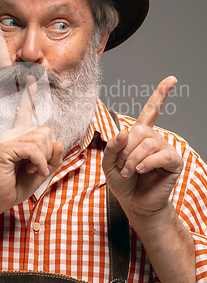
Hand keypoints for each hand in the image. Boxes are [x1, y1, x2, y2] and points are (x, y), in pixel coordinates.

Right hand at [0, 75, 62, 215]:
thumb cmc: (14, 186)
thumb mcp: (42, 172)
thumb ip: (53, 158)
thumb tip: (60, 142)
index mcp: (19, 136)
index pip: (25, 112)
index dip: (29, 96)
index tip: (31, 79)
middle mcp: (13, 133)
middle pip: (46, 131)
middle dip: (49, 152)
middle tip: (37, 166)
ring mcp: (8, 139)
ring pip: (42, 139)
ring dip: (44, 159)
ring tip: (32, 169)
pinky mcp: (6, 148)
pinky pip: (34, 150)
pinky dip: (40, 163)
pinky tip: (34, 171)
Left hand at [102, 76, 183, 216]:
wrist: (134, 203)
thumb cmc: (123, 182)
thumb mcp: (109, 163)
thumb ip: (112, 146)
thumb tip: (123, 131)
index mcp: (140, 134)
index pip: (151, 110)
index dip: (161, 94)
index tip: (171, 80)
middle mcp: (154, 138)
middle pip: (138, 131)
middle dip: (125, 150)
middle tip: (122, 166)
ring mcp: (165, 149)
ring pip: (147, 143)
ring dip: (133, 159)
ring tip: (129, 172)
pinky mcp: (173, 162)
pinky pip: (160, 155)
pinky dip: (146, 163)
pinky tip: (139, 170)